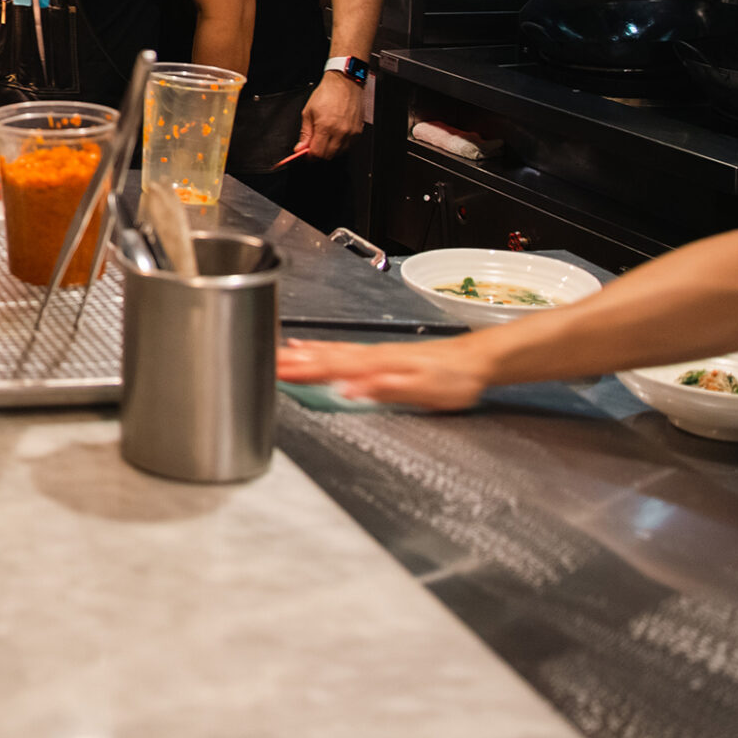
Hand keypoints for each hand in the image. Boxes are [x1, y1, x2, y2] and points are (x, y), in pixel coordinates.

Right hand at [277, 338, 491, 410]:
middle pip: (324, 357)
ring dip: (302, 353)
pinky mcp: (379, 355)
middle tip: (262, 361)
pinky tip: (311, 347)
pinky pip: (341, 349)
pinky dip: (320, 346)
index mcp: (377, 364)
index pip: (331, 368)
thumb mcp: (425, 390)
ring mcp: (373, 353)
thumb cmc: (454, 379)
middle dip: (292, 361)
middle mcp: (371, 355)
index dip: (302, 371)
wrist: (475, 361)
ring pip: (329, 351)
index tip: (275, 372)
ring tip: (277, 353)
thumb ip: (386, 389)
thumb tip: (351, 391)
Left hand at [300, 72, 365, 157]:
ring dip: (329, 151)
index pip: (317, 153)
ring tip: (324, 139)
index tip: (305, 154)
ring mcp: (351, 133)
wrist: (345, 83)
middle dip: (318, 154)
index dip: (309, 156)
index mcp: (326, 127)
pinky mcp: (358, 132)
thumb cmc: (327, 93)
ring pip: (339, 153)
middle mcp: (340, 132)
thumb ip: (305, 133)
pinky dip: (340, 146)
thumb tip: (300, 148)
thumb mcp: (308, 112)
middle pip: (328, 156)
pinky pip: (348, 147)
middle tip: (313, 146)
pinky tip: (334, 136)